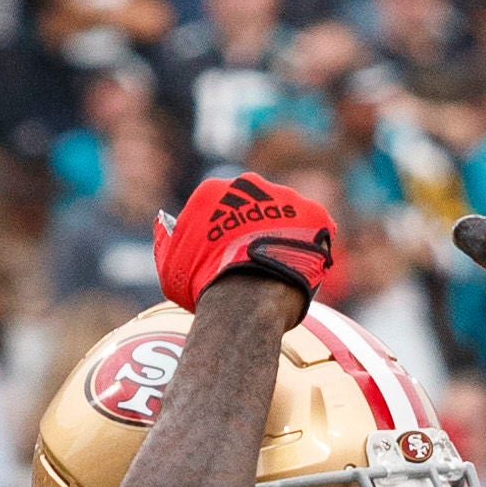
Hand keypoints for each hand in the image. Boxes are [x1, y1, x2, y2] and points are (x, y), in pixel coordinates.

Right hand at [154, 170, 335, 306]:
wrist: (245, 301)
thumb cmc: (204, 288)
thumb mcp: (171, 266)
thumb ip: (170, 241)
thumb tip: (166, 222)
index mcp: (212, 191)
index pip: (222, 208)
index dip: (227, 236)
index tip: (230, 258)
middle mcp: (249, 185)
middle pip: (256, 206)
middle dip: (259, 230)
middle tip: (260, 262)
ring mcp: (283, 197)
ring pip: (288, 216)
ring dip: (288, 238)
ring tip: (285, 269)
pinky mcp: (314, 213)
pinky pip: (318, 229)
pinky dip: (314, 248)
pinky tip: (306, 269)